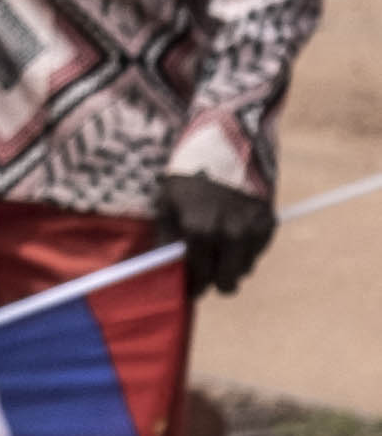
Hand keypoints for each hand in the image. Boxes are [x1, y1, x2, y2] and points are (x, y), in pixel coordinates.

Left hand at [159, 172, 275, 297]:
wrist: (228, 147)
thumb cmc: (190, 175)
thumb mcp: (167, 202)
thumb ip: (168, 237)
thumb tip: (166, 265)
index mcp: (199, 231)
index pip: (198, 276)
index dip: (192, 286)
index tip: (189, 288)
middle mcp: (229, 236)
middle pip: (226, 284)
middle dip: (213, 281)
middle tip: (205, 273)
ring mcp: (252, 233)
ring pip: (243, 271)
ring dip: (230, 266)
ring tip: (218, 247)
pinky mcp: (269, 227)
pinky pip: (256, 254)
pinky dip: (245, 251)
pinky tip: (234, 232)